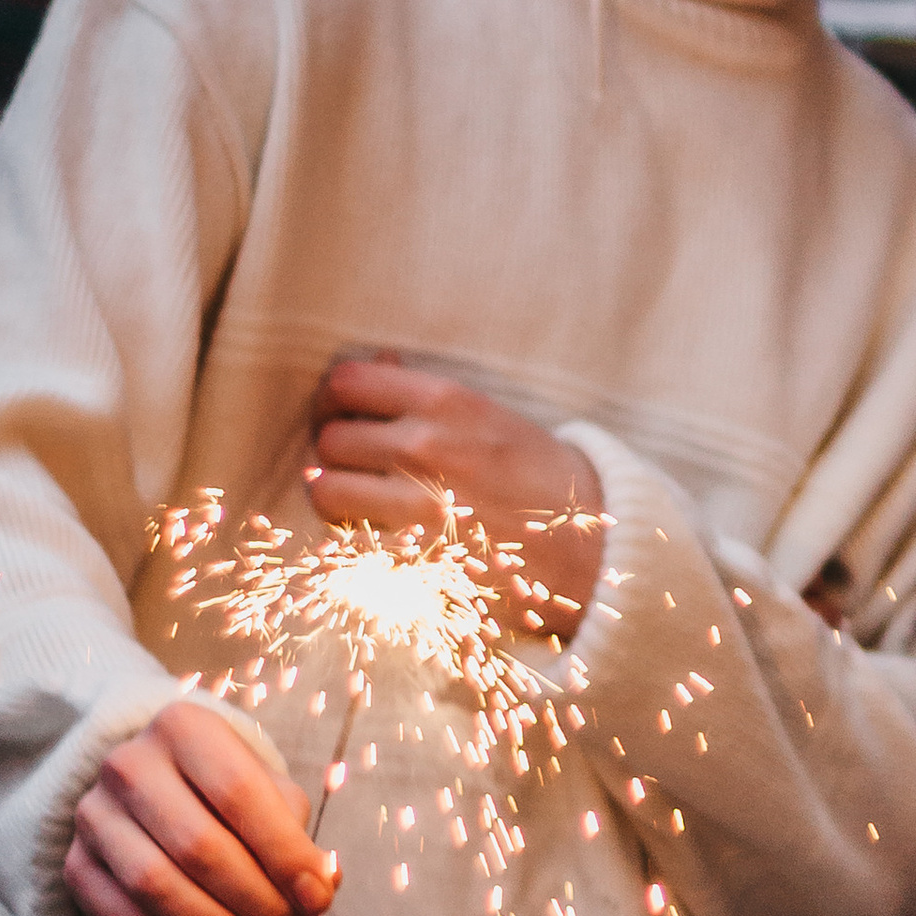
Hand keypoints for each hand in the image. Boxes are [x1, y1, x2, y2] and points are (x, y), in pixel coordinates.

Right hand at [68, 694, 337, 915]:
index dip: (284, 853)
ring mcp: (93, 815)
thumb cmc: (227, 792)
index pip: (239, 793)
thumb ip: (295, 832)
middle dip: (259, 902)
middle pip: (199, 846)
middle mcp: (128, 764)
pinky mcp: (76, 866)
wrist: (150, 791)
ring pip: (157, 889)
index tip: (320, 898)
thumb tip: (321, 886)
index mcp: (183, 726)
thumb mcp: (266, 790)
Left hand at [305, 360, 604, 642]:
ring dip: (333, 494)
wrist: (589, 545)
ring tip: (355, 498)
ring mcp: (417, 504)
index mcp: (448, 402)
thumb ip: (425, 392)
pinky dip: (350, 534)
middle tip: (351, 462)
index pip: (346, 383)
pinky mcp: (414, 554)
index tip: (340, 412)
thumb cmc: (538, 476)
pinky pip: (347, 537)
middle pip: (329, 439)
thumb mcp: (489, 416)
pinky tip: (375, 531)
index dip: (332, 398)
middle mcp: (427, 447)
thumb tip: (378, 361)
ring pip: (326, 490)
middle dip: (332, 451)